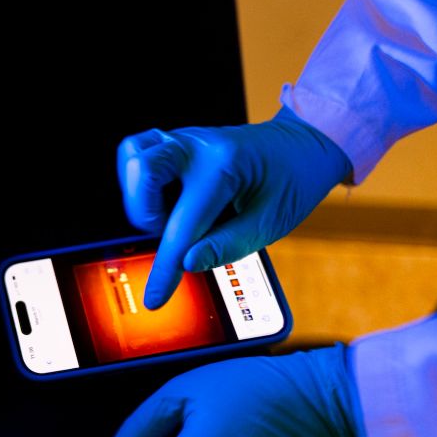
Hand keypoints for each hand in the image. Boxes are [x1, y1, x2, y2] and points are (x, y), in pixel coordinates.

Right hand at [117, 107, 350, 307]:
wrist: (303, 143)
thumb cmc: (293, 179)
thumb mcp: (271, 221)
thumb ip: (228, 245)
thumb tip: (187, 263)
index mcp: (225, 166)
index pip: (183, 224)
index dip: (166, 268)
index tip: (155, 297)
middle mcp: (198, 145)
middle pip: (142, 170)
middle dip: (145, 214)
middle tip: (169, 232)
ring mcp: (184, 139)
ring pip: (133, 156)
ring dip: (139, 195)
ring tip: (166, 215)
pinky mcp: (176, 142)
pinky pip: (139, 154)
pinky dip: (140, 181)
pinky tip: (163, 199)